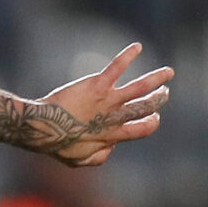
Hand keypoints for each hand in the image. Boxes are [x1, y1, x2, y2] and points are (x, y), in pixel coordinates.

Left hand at [30, 43, 172, 166]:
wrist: (39, 128)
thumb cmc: (55, 144)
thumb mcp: (79, 160)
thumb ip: (99, 157)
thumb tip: (111, 147)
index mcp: (111, 134)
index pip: (140, 129)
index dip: (150, 124)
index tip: (154, 118)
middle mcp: (113, 116)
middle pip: (144, 107)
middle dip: (157, 101)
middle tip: (164, 93)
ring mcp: (107, 100)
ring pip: (139, 88)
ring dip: (156, 79)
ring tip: (168, 72)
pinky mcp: (97, 85)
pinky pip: (116, 68)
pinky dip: (127, 56)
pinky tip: (137, 46)